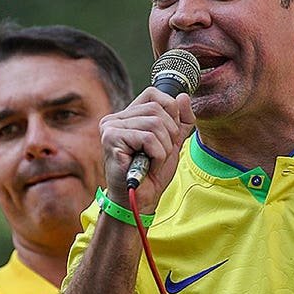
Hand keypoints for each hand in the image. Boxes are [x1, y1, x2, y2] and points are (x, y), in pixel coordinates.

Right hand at [100, 87, 194, 212]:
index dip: (169, 109)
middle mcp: (115, 118)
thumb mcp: (172, 143)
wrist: (139, 200)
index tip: (169, 133)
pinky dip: (157, 155)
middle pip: (157, 108)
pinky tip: (147, 166)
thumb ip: (180, 121)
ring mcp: (111, 127)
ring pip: (155, 123)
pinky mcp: (111, 139)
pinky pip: (148, 138)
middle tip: (159, 154)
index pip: (153, 94)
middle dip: (169, 135)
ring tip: (152, 161)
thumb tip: (183, 97)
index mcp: (127, 116)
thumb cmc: (150, 174)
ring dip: (163, 148)